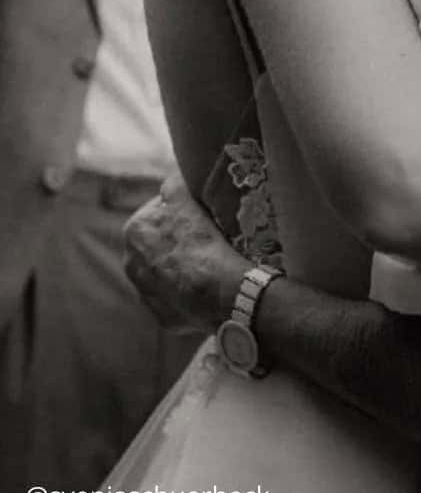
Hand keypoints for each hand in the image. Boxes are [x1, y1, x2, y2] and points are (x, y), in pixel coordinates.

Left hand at [124, 174, 246, 333]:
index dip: (181, 211)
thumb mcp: (186, 199)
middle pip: (159, 242)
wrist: (217, 289)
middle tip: (206, 236)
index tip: (200, 214)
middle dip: (178, 239)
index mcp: (134, 231)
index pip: (158, 212)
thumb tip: (173, 176)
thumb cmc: (202, 240)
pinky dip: (189, 290)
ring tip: (209, 261)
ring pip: (167, 269)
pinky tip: (207, 283)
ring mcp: (145, 292)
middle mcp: (130, 262)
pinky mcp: (162, 315)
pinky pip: (177, 296)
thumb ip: (174, 184)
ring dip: (182, 265)